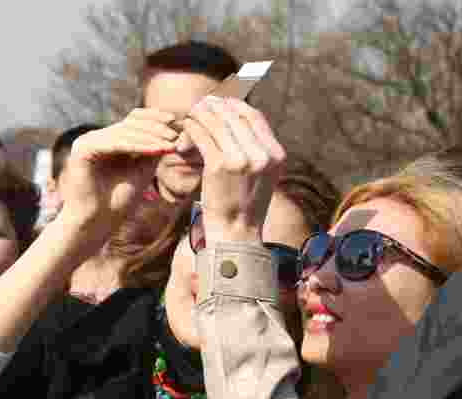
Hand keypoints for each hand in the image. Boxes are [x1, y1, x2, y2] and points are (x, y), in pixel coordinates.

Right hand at [58, 109, 179, 230]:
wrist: (97, 222)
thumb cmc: (120, 200)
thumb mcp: (143, 170)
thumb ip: (154, 150)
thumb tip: (174, 133)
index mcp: (110, 139)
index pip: (134, 119)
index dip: (155, 118)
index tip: (177, 121)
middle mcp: (97, 137)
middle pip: (130, 123)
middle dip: (156, 128)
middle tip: (176, 134)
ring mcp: (88, 141)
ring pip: (125, 133)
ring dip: (150, 138)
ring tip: (170, 144)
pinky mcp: (83, 149)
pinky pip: (115, 144)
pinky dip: (138, 146)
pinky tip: (157, 149)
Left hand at [179, 95, 285, 244]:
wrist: (236, 233)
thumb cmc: (245, 203)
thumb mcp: (262, 174)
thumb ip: (256, 146)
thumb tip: (237, 113)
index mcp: (276, 155)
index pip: (254, 116)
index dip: (235, 104)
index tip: (220, 103)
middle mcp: (262, 155)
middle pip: (234, 114)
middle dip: (214, 106)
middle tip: (201, 106)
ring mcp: (241, 159)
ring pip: (215, 121)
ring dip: (200, 114)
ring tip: (191, 116)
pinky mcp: (219, 165)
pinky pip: (201, 135)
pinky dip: (191, 128)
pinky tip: (185, 131)